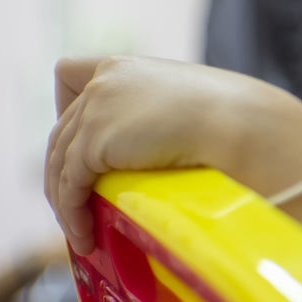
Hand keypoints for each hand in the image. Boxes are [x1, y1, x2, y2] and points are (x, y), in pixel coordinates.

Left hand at [45, 56, 301, 254]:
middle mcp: (103, 81)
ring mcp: (96, 108)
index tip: (84, 141)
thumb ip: (163, 116)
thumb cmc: (235, 118)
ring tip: (81, 233)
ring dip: (64, 201)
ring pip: (59, 161)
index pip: (72, 75)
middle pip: (62, 131)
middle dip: (65, 172)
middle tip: (79, 207)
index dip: (69, 107)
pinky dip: (72, 212)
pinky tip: (85, 234)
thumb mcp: (189, 105)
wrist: (242, 124)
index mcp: (125, 66)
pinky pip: (69, 184)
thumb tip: (163, 151)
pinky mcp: (95, 142)